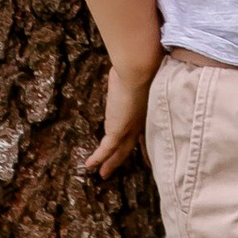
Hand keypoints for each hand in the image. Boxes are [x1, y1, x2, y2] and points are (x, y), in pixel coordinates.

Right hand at [83, 56, 158, 180]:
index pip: (145, 130)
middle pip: (132, 144)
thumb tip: (138, 63)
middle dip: (125, 157)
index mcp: (147, 109)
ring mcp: (129, 127)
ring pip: (120, 150)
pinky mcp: (118, 129)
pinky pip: (106, 148)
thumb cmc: (143, 64)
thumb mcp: (140, 71)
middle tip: (121, 167)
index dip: (145, 142)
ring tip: (104, 174)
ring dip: (111, 162)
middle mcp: (140, 121)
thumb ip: (138, 74)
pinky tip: (90, 166)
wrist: (140, 68)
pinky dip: (98, 157)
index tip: (146, 153)